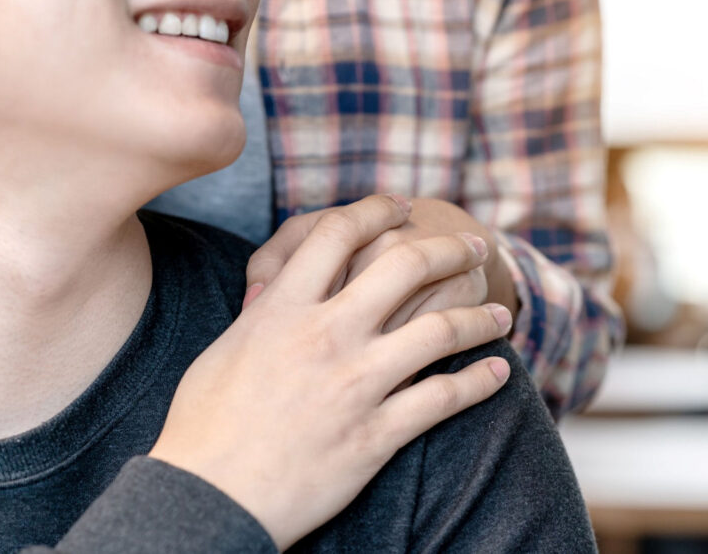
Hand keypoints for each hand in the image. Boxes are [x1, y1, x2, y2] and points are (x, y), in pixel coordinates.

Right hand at [148, 194, 512, 549]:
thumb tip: (280, 289)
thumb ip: (264, 313)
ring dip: (481, 317)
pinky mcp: (375, 434)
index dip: (376, 209)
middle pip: (407, 266)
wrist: (207, 499)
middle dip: (450, 249)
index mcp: (283, 309)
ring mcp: (356, 384)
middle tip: (475, 247)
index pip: (338, 232)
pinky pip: (443, 399)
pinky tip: (497, 373)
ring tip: (502, 315)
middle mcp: (326, 336)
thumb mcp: (224, 350)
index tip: (401, 206)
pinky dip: (479, 383)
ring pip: (441, 330)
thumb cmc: (205, 426)